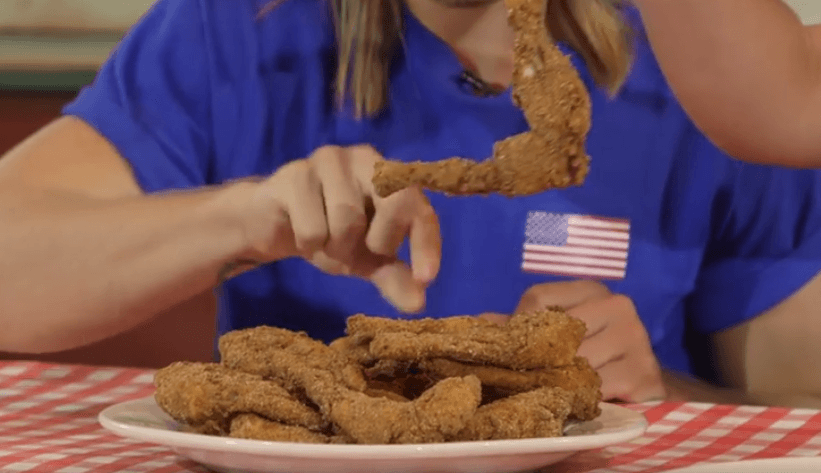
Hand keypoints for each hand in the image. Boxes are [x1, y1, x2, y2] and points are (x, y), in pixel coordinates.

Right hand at [239, 145, 440, 312]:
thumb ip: (394, 278)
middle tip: (359, 253)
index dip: (426, 243)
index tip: (426, 278)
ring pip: (348, 220)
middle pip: (393, 204)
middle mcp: (365, 159)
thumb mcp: (367, 260)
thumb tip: (418, 304)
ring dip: (337, 247)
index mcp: (391, 176)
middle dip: (378, 243)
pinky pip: (312, 227)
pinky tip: (302, 232)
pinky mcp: (294, 175)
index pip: (419, 208)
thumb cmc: (331, 234)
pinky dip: (310, 244)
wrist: (273, 224)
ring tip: (326, 241)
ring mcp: (329, 160)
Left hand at [514, 280, 665, 402]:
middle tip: (524, 380)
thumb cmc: (592, 353)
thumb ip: (520, 327)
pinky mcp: (643, 372)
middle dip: (536, 360)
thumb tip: (475, 323)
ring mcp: (634, 337)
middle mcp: (617, 305)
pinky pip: (597, 388)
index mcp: (591, 289)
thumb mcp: (558, 334)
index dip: (520, 326)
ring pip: (576, 362)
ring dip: (556, 383)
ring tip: (547, 393)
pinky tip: (574, 404)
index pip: (538, 299)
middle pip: (557, 332)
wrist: (643, 383)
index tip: (517, 350)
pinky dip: (579, 400)